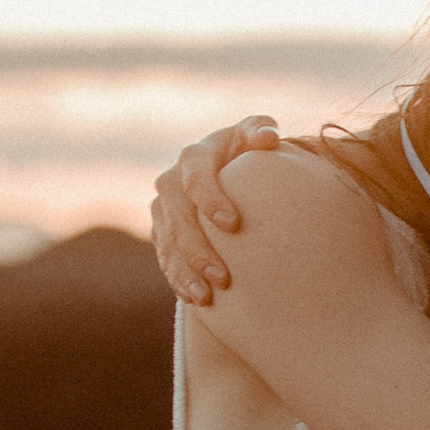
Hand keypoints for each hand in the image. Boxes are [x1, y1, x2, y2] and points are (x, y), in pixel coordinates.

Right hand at [150, 118, 285, 305]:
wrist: (232, 174)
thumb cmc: (252, 153)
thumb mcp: (257, 136)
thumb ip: (261, 130)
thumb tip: (268, 139)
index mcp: (195, 156)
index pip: (195, 176)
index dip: (210, 199)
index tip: (233, 225)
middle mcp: (172, 181)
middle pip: (177, 217)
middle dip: (197, 249)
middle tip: (223, 277)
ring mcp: (164, 210)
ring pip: (168, 243)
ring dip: (184, 272)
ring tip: (205, 296)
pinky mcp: (162, 233)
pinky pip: (166, 258)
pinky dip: (179, 279)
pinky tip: (197, 299)